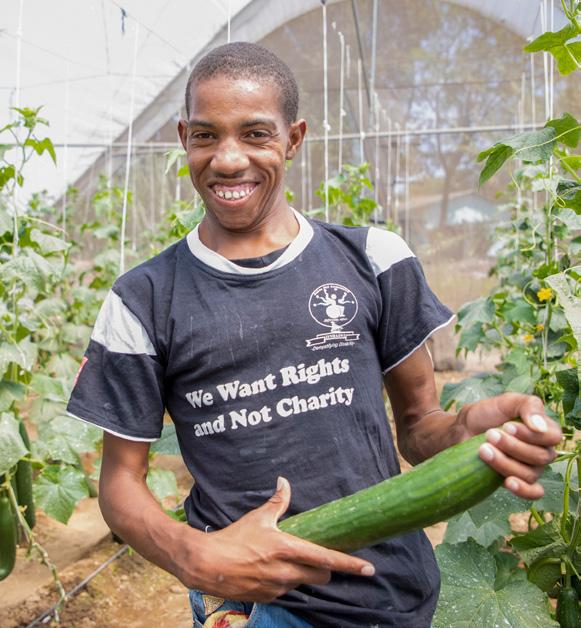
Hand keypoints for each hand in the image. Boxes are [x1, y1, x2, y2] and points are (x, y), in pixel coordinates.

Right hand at [177, 477, 374, 602]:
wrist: (208, 564)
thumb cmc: (234, 537)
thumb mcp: (259, 517)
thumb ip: (278, 501)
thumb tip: (285, 481)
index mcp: (288, 549)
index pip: (327, 559)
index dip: (350, 565)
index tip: (369, 568)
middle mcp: (287, 572)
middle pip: (321, 576)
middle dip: (325, 569)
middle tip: (317, 558)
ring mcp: (278, 588)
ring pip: (303, 583)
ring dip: (302, 574)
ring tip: (285, 562)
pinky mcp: (268, 598)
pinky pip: (286, 591)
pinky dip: (285, 582)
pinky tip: (269, 571)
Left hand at [461, 393, 561, 499]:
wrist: (463, 429)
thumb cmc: (487, 413)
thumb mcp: (507, 401)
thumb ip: (529, 406)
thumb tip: (541, 427)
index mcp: (544, 429)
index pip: (553, 437)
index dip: (530, 434)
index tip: (506, 426)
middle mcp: (542, 450)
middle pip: (540, 456)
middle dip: (511, 446)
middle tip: (489, 435)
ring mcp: (531, 468)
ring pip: (530, 474)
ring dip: (505, 462)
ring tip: (483, 449)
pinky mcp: (519, 481)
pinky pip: (533, 493)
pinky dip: (523, 490)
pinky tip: (508, 482)